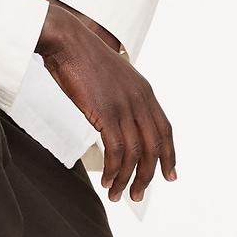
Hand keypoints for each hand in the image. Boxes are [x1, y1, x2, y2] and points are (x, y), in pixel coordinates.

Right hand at [33, 0, 176, 201]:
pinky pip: (116, 151)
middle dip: (148, 176)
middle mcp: (140, 100)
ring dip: (128, 179)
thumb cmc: (81, 57)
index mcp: (144, 91)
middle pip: (154, 147)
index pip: (165, 130)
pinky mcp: (106, 113)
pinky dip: (114, 170)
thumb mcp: (111, 77)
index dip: (170, 155)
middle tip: (138, 195)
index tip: (169, 175)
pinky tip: (107, 181)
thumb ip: (120, 97)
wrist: (67, 40)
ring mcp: (124, 106)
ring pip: (136, 154)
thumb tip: (115, 117)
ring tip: (118, 195)